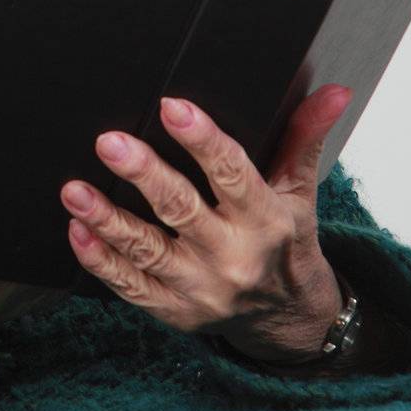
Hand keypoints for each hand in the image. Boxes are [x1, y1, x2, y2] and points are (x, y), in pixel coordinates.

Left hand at [59, 84, 353, 363]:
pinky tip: (77, 231)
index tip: (173, 108)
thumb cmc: (287, 241)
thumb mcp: (301, 190)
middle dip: (144, 175)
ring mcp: (200, 289)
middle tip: (109, 142)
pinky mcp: (175, 312)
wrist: (290, 320)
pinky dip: (101, 262)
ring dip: (108, 219)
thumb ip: (306, 137)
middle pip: (182, 210)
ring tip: (74, 190)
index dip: (203, 141)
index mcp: (266, 220)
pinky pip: (131, 287)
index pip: (233, 174)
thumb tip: (335, 90)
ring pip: (147, 250)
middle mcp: (233, 256)